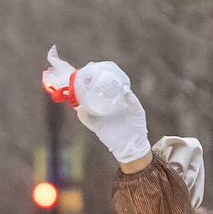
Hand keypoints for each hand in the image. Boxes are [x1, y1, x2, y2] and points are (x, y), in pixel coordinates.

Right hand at [54, 52, 152, 167]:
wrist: (132, 145)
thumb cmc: (137, 126)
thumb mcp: (136, 111)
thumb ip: (132, 101)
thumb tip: (125, 90)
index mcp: (114, 98)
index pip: (103, 84)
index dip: (97, 76)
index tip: (93, 68)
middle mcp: (105, 104)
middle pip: (91, 91)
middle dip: (85, 83)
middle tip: (80, 76)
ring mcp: (99, 114)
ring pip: (85, 103)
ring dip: (79, 96)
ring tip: (75, 87)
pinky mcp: (95, 125)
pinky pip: (86, 118)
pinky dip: (82, 113)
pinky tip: (79, 107)